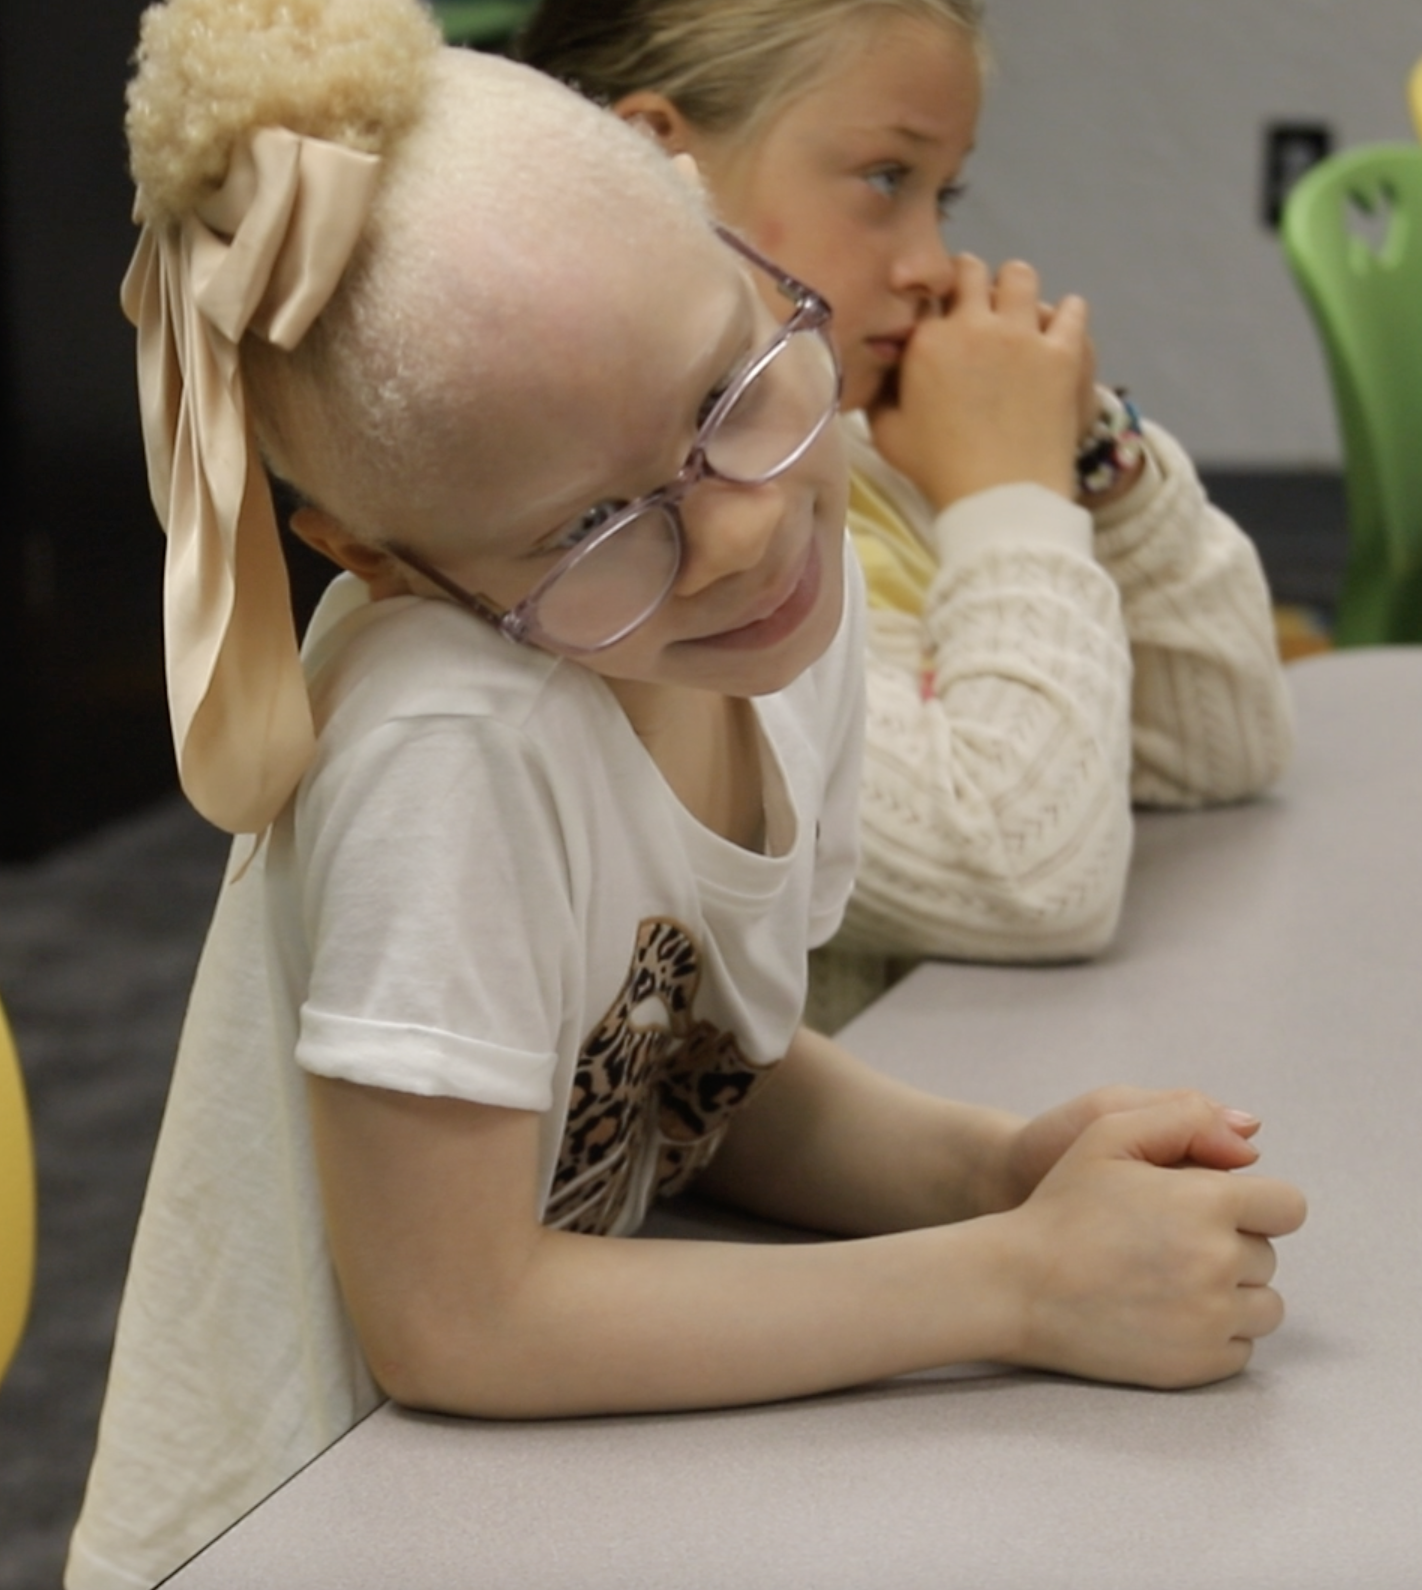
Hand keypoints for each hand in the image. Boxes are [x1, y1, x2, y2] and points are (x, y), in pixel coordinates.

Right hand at [867, 254, 1090, 509]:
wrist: (1000, 494)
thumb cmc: (938, 469)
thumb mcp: (887, 436)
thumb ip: (878, 395)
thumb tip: (878, 371)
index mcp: (927, 340)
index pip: (928, 296)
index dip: (932, 302)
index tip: (937, 316)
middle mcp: (973, 323)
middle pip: (972, 270)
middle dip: (971, 280)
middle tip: (976, 305)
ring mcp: (1021, 334)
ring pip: (1021, 276)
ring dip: (1016, 289)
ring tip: (1017, 313)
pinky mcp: (1062, 351)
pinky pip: (1071, 309)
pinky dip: (1065, 314)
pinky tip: (1058, 330)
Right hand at [1000, 1093, 1306, 1387]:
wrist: (1017, 1285)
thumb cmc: (1062, 1205)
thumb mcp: (1107, 1134)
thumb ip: (1184, 1119)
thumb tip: (1253, 1143)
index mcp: (1208, 1202)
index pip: (1288, 1207)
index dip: (1253, 1202)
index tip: (1211, 1207)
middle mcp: (1220, 1263)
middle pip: (1268, 1256)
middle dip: (1230, 1245)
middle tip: (1168, 1242)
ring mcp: (1212, 1320)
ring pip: (1264, 1307)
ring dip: (1232, 1292)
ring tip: (1170, 1279)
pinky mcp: (1199, 1365)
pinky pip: (1241, 1349)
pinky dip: (1215, 1333)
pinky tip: (1166, 1314)